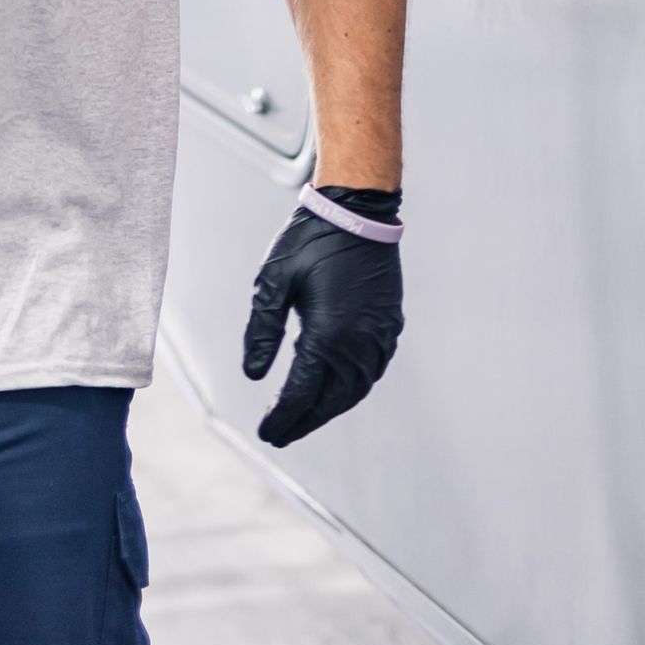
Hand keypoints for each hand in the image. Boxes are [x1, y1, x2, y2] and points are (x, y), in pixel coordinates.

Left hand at [242, 190, 403, 447]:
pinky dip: (352, 388)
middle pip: (331, 400)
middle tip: (282, 433)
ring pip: (355, 390)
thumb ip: (263, 330)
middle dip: (305, 420)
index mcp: (329, 335)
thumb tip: (254, 374)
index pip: (302, 393)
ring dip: (330, 408)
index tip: (267, 432)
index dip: (284, 416)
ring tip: (305, 416)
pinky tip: (338, 388)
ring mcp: (379, 336)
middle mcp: (359, 343)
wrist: (358, 211)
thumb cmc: (311, 240)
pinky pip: (372, 371)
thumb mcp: (274, 280)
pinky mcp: (389, 325)